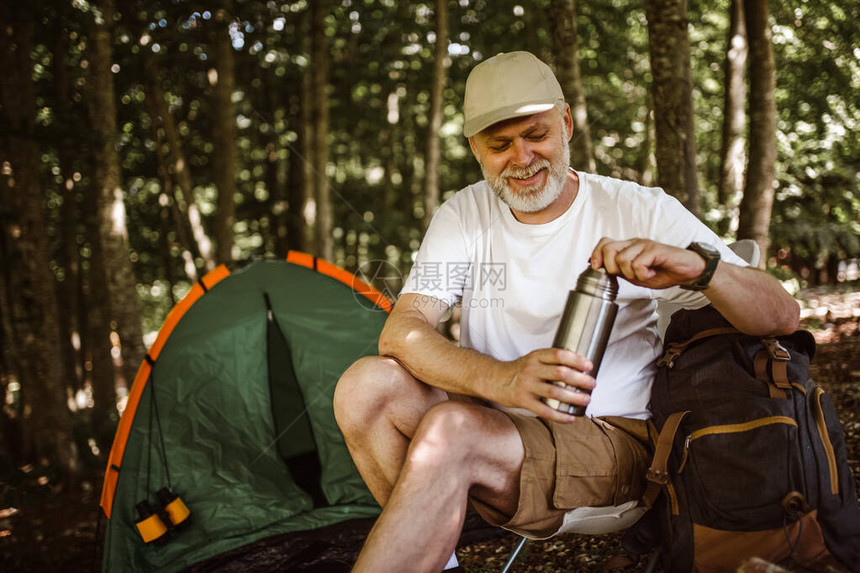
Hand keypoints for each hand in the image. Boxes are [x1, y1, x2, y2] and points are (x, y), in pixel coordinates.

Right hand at [498, 348, 595, 422]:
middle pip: (560, 373)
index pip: (559, 354)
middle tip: (592, 384)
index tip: (589, 366)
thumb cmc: (521, 370)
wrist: (496, 380)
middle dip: (580, 379)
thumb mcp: (534, 359)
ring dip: (574, 397)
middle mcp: (531, 370)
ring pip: (555, 392)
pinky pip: (545, 411)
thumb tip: (581, 368)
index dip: (576, 360)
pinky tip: (571, 418)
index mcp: (536, 356)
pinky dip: (560, 416)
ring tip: (586, 399)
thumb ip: (552, 362)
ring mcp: (527, 386)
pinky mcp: (524, 401)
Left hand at [590, 237, 706, 289]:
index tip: (598, 268)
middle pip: (608, 248)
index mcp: (628, 247)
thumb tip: (599, 268)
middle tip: (627, 275)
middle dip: (611, 267)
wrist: (688, 272)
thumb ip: (619, 271)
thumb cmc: (663, 273)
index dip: (596, 255)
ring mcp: (645, 244)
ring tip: (645, 274)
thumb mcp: (635, 276)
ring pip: (622, 259)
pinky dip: (643, 274)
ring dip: (631, 273)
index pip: (604, 243)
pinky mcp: (655, 249)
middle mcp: (634, 243)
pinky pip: (638, 264)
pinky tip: (652, 273)